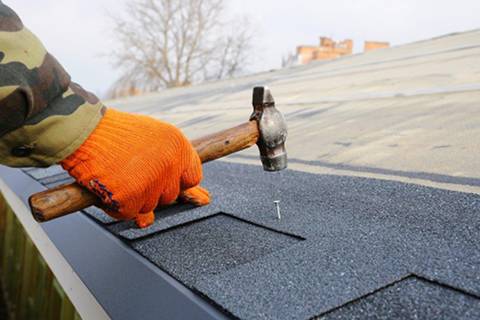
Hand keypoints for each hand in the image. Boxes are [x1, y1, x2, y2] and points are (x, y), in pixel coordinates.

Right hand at [60, 108, 209, 227]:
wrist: (82, 130)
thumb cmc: (115, 134)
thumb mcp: (153, 139)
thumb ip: (173, 167)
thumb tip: (202, 200)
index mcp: (179, 147)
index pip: (192, 178)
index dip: (175, 181)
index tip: (159, 176)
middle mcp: (170, 165)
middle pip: (169, 196)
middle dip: (151, 190)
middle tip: (130, 171)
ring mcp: (151, 182)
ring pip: (149, 207)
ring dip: (132, 198)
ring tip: (117, 174)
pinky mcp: (130, 197)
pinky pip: (128, 214)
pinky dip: (115, 206)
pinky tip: (107, 186)